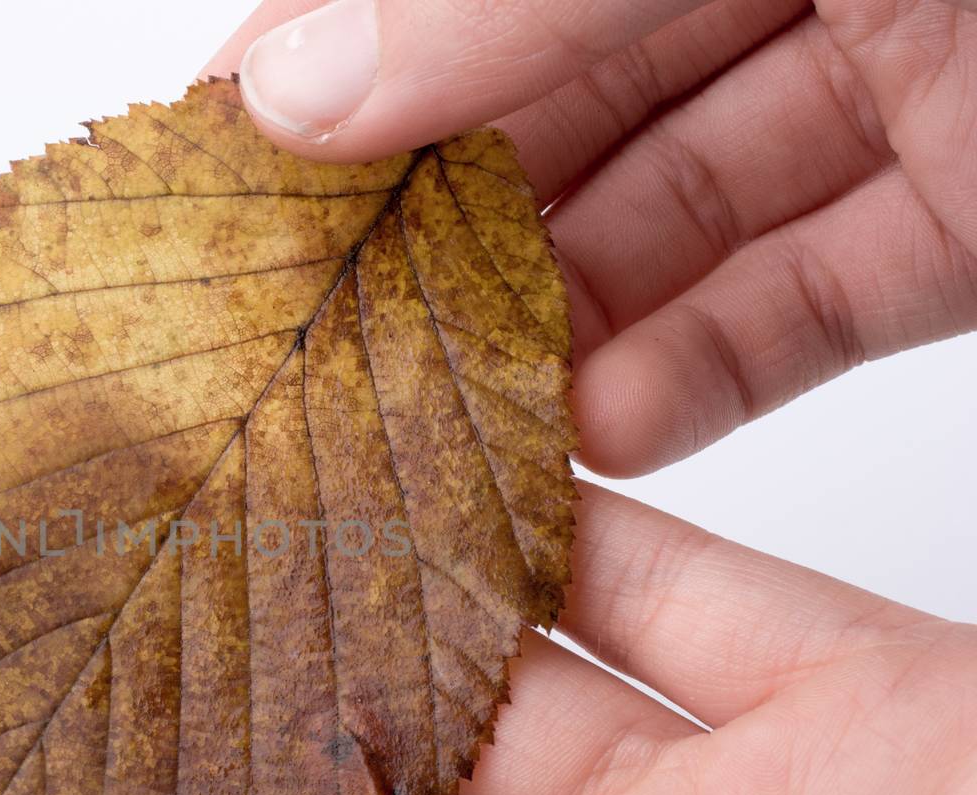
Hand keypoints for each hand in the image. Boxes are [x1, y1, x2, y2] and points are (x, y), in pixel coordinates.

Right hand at [203, 0, 976, 474]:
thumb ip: (516, 2)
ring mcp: (874, 89)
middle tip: (312, 337)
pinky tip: (599, 437)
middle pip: (548, 123)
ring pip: (665, 233)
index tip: (206, 175)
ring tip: (436, 417)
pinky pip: (801, 308)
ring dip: (556, 334)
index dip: (319, 66)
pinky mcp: (959, 216)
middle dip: (434, 232)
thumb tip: (297, 85)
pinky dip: (702, 377)